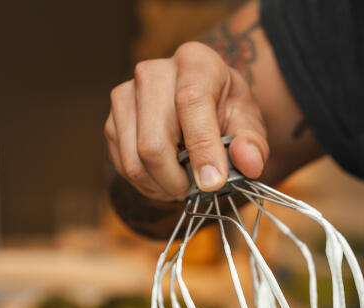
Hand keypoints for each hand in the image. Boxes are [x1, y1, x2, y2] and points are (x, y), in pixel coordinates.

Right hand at [105, 42, 268, 200]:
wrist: (197, 106)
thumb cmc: (224, 112)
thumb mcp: (248, 124)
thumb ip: (251, 144)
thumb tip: (248, 163)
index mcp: (194, 62)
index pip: (190, 102)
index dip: (202, 148)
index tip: (213, 183)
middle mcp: (152, 73)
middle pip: (153, 143)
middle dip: (177, 179)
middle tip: (198, 189)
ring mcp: (125, 97)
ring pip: (135, 161)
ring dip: (162, 186)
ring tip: (184, 183)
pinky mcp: (111, 122)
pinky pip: (124, 167)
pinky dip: (148, 184)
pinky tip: (166, 178)